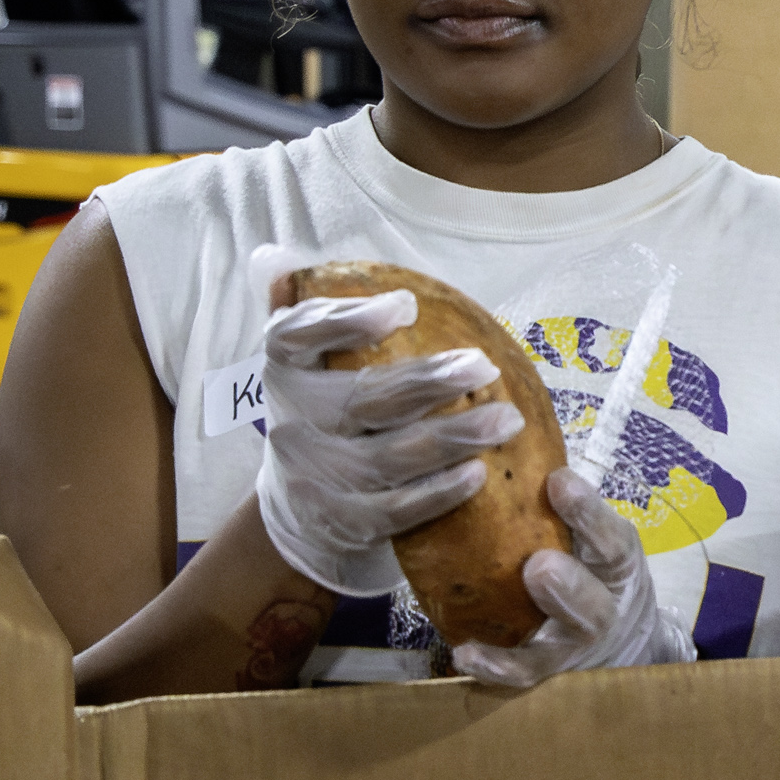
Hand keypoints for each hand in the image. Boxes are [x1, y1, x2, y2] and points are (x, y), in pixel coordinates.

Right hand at [254, 278, 516, 597]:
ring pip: (384, 458)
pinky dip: (436, 493)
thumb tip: (274, 258)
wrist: (303, 512)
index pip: (297, 336)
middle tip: (483, 367)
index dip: (347, 320)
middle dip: (426, 382)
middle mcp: (291, 422)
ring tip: (505, 420)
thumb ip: (311, 315)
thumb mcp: (308, 366)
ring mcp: (315, 478)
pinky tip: (477, 473)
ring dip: (450, 437)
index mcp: (285, 370)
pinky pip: (393, 509)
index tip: (406, 306)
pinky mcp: (343, 521)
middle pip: (361, 399)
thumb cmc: (329, 419)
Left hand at [450, 469, 694, 688]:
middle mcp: (604, 609)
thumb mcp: (598, 537)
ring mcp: (575, 646)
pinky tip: (465, 652)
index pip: (612, 541)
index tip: (560, 481)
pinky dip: (496, 667)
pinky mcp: (546, 671)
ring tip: (491, 625)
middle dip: (569, 588)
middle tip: (539, 566)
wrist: (622, 641)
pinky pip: (522, 675)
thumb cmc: (596, 570)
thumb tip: (510, 439)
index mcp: (617, 565)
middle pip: (594, 607)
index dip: (590, 514)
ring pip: (559, 649)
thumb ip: (567, 509)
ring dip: (522, 642)